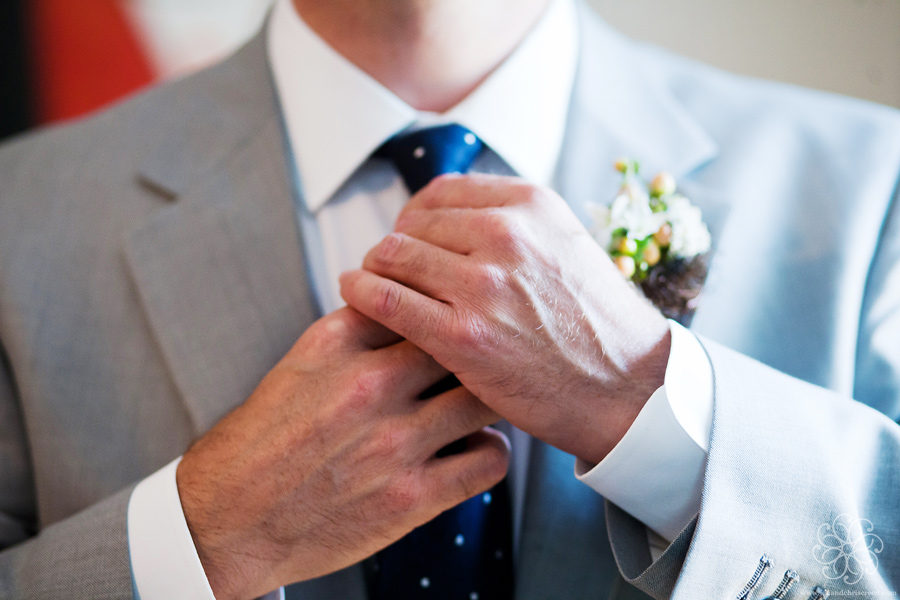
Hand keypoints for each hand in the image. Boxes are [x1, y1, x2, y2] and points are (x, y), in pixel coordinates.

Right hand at [176, 307, 508, 599]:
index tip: (451, 315)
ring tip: (481, 400)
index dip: (441, 308)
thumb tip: (408, 306)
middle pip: (457, 342)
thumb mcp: (302, 362)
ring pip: (483, 400)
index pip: (415, 300)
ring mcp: (394, 442)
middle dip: (475, 348)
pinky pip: (488, 461)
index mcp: (338, 345)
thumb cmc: (266, 439)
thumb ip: (357, 330)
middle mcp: (369, 387)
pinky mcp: (413, 497)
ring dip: (488, 399)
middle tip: (484, 356)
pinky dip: (492, 450)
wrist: (233, 516)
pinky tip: (474, 445)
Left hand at [340, 174, 669, 464]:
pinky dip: (360, 293)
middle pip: (412, 224)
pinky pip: (386, 300)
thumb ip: (513, 224)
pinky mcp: (464, 337)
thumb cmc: (598, 324)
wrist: (630, 389)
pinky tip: (354, 294)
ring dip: (375, 270)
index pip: (440, 192)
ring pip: (393, 257)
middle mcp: (507, 236)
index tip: (410, 237)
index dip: (415, 216)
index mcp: (531, 206)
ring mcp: (484, 286)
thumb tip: (448, 217)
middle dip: (395, 246)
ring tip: (373, 286)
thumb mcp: (567, 245)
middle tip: (391, 271)